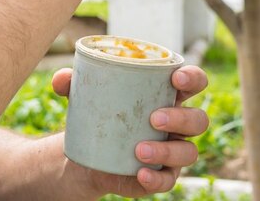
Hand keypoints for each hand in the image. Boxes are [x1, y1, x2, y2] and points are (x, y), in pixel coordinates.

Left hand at [52, 65, 208, 198]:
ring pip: (188, 152)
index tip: (176, 79)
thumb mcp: (85, 95)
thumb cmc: (98, 112)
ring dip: (167, 150)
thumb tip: (60, 79)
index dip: (193, 78)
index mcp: (167, 94)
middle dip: (181, 118)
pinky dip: (156, 178)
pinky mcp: (161, 176)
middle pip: (198, 120)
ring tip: (139, 150)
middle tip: (154, 118)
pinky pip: (168, 180)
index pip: (194, 82)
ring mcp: (172, 151)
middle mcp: (177, 124)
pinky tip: (140, 174)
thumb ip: (73, 82)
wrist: (87, 153)